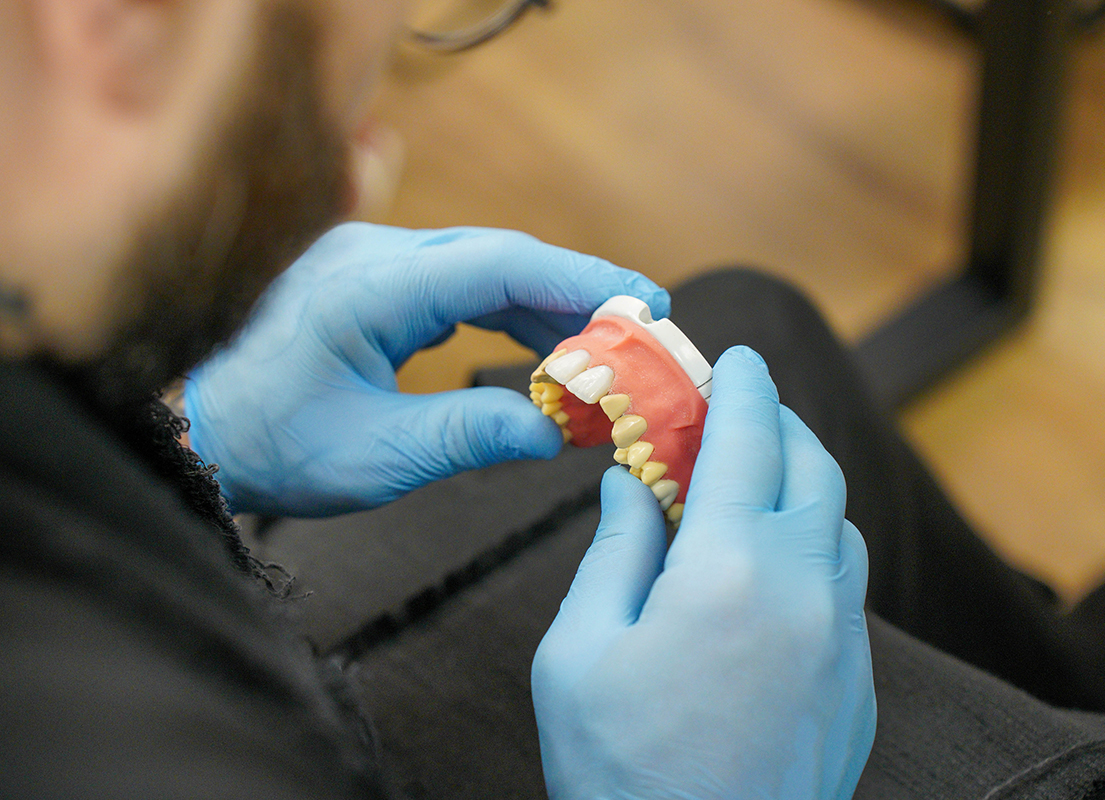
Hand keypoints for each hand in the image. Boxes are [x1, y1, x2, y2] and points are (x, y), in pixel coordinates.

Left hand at [185, 223, 669, 516]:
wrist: (185, 430)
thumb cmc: (265, 443)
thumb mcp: (376, 454)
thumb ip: (471, 434)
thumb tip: (557, 430)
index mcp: (371, 287)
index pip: (500, 264)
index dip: (581, 279)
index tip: (645, 302)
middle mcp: (373, 256)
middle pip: (500, 259)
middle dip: (577, 295)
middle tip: (641, 334)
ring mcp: (368, 264)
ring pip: (481, 271)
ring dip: (544, 310)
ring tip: (601, 356)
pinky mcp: (368, 285)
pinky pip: (454, 288)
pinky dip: (505, 317)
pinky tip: (538, 350)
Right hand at [531, 347, 874, 799]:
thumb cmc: (622, 773)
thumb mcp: (581, 653)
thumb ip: (614, 553)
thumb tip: (630, 485)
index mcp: (730, 570)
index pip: (748, 441)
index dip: (740, 387)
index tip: (734, 355)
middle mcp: (805, 592)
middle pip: (814, 469)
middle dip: (780, 423)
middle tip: (740, 411)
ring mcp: (843, 643)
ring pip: (839, 526)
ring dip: (803, 484)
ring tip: (753, 485)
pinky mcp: (857, 687)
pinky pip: (845, 587)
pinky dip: (814, 547)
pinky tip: (771, 570)